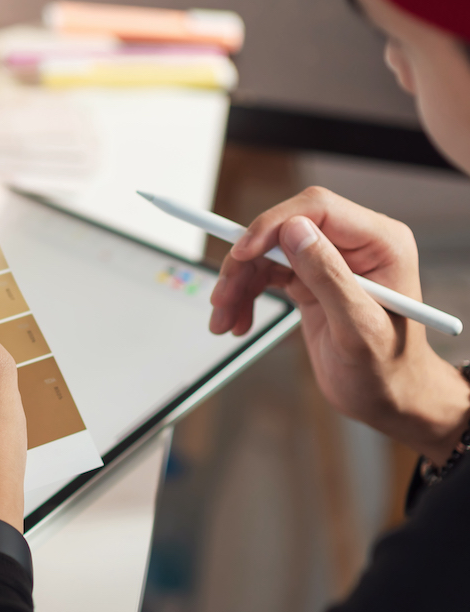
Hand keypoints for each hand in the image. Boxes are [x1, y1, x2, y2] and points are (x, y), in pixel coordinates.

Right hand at [209, 186, 469, 461]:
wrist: (389, 400)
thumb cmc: (387, 371)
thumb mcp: (358, 328)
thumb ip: (328, 276)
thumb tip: (295, 230)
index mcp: (381, 244)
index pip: (317, 210)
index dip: (273, 225)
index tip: (241, 253)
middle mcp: (356, 245)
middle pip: (283, 230)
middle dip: (246, 262)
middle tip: (222, 297)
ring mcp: (330, 261)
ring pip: (267, 253)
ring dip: (239, 284)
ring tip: (224, 320)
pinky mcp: (310, 280)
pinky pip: (266, 274)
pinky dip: (245, 296)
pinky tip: (238, 322)